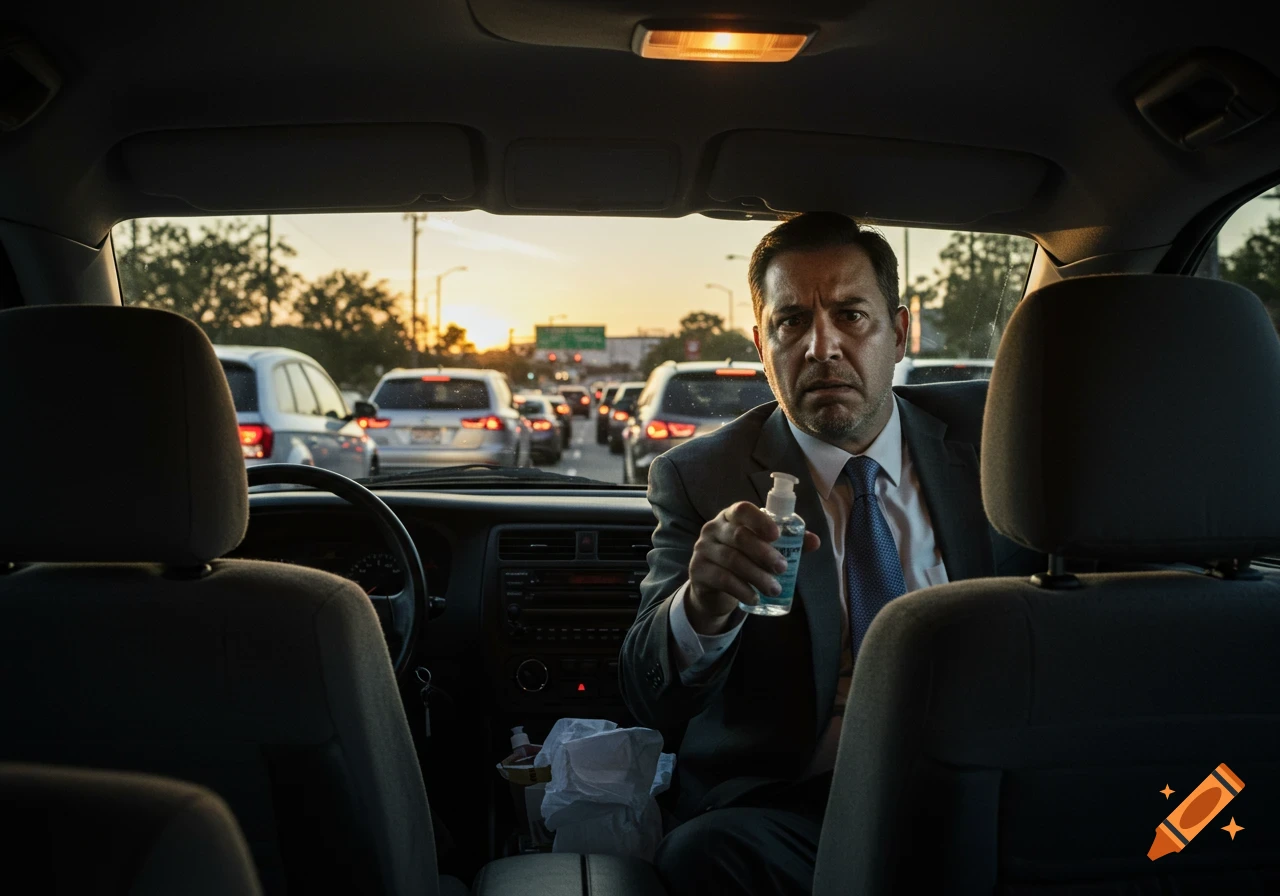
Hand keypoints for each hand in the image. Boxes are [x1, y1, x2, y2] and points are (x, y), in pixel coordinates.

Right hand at [686, 501, 820, 634]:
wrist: (713, 587)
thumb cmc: (744, 560)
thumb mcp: (763, 550)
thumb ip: (788, 543)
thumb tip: (815, 541)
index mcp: (730, 517)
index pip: (742, 509)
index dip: (760, 520)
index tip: (777, 535)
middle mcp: (713, 528)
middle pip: (739, 536)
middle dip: (764, 553)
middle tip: (783, 569)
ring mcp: (702, 549)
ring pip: (732, 560)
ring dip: (757, 576)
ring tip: (775, 589)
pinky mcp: (697, 570)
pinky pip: (722, 579)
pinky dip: (742, 589)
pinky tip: (755, 598)